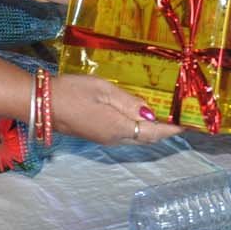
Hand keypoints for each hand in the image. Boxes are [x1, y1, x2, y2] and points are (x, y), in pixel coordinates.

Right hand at [51, 74, 183, 144]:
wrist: (41, 104)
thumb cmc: (72, 92)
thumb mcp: (103, 90)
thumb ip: (128, 102)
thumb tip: (152, 113)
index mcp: (118, 128)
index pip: (153, 132)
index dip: (171, 128)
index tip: (189, 123)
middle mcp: (114, 138)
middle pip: (147, 138)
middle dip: (165, 130)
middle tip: (180, 116)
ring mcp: (105, 139)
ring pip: (136, 137)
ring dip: (152, 130)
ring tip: (166, 114)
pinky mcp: (97, 135)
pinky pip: (125, 134)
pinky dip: (139, 127)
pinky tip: (141, 114)